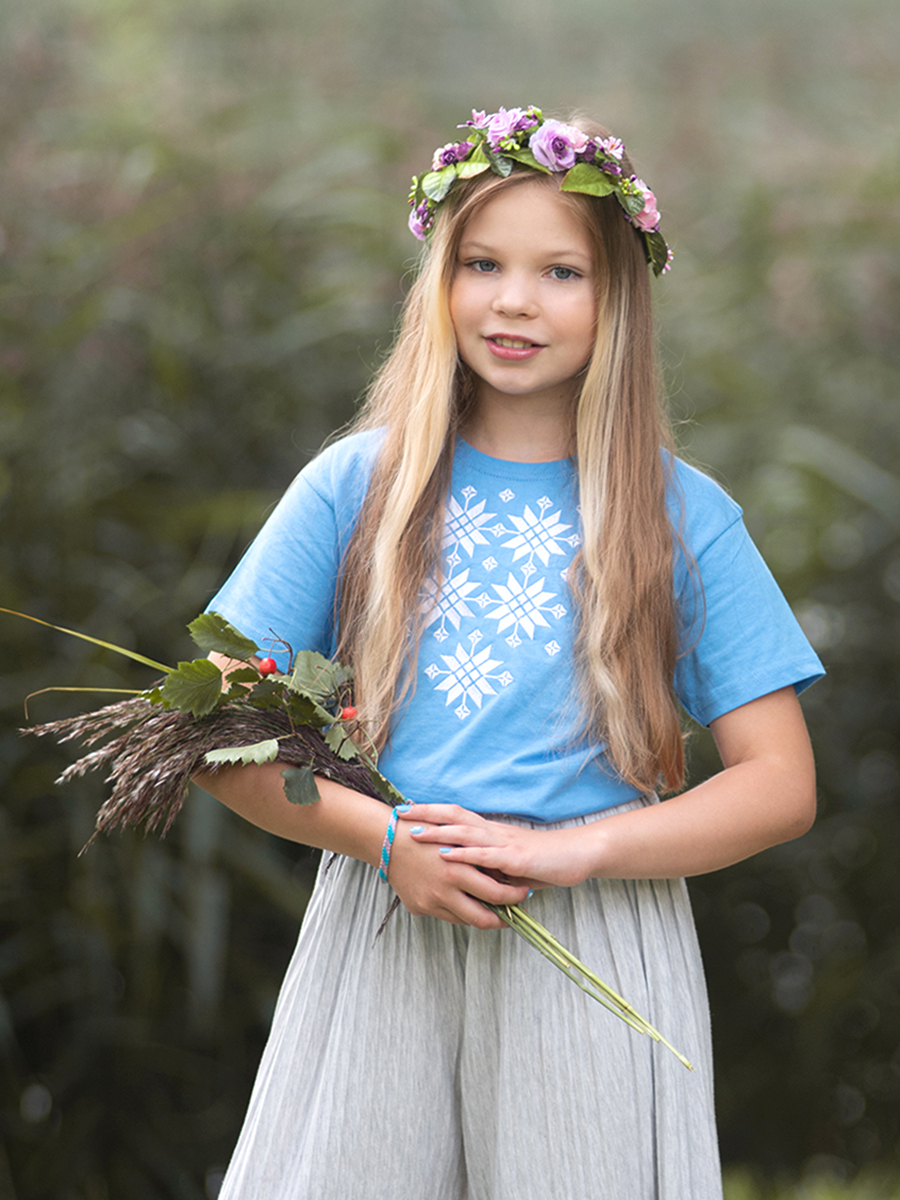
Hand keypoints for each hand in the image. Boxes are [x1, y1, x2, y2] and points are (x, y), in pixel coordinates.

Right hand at [386, 816, 529, 927]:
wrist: (387, 840)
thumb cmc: (424, 831)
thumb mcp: (455, 837)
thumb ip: (478, 856)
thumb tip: (503, 872)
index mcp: (456, 870)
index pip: (495, 895)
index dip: (513, 898)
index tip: (523, 894)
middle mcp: (444, 891)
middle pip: (483, 917)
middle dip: (503, 918)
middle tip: (514, 914)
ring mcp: (430, 902)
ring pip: (465, 920)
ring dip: (481, 915)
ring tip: (493, 909)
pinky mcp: (419, 908)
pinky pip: (446, 915)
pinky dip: (458, 909)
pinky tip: (464, 901)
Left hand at [396, 804, 592, 889]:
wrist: (576, 855)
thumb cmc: (543, 860)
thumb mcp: (509, 863)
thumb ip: (487, 864)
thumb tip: (466, 871)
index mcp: (492, 831)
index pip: (457, 815)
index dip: (432, 810)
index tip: (407, 808)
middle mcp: (494, 832)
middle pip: (455, 817)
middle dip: (426, 814)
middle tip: (400, 811)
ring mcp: (504, 843)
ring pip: (465, 833)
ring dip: (438, 831)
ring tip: (415, 831)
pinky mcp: (515, 858)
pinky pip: (485, 854)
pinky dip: (463, 854)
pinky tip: (446, 854)